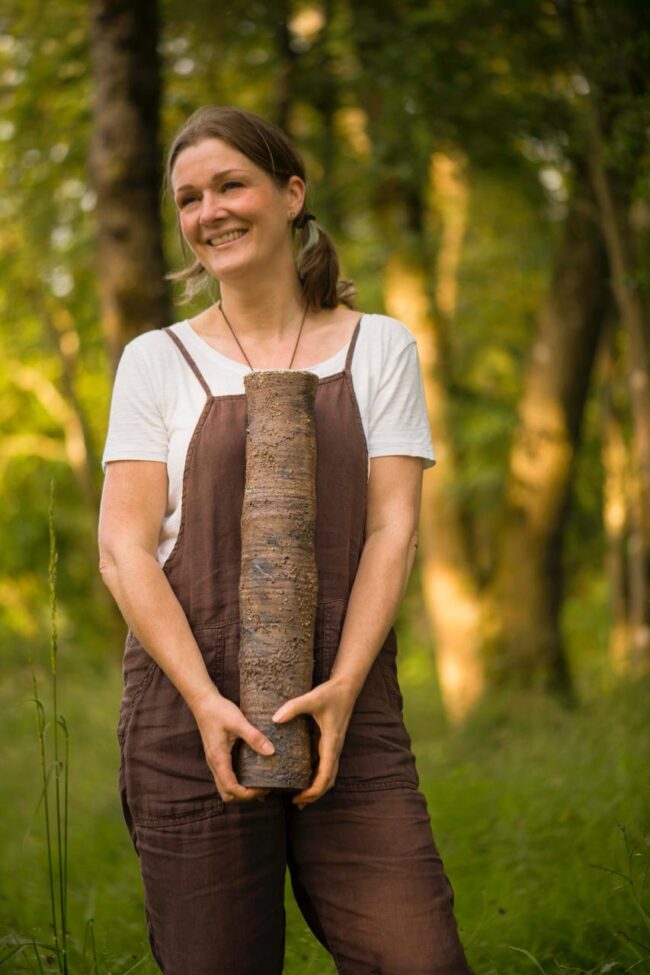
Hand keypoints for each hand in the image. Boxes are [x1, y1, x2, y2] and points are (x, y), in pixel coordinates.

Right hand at [191, 688, 274, 803]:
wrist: (203, 701)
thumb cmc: (219, 711)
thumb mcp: (238, 722)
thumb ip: (254, 737)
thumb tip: (272, 752)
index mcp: (219, 759)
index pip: (231, 788)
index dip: (248, 794)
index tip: (265, 788)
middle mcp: (214, 764)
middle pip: (227, 794)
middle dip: (245, 796)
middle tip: (264, 788)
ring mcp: (215, 761)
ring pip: (225, 787)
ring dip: (242, 790)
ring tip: (261, 784)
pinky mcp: (218, 756)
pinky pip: (226, 776)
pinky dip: (239, 781)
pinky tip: (253, 773)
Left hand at [272, 676, 356, 807]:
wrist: (347, 686)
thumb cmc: (332, 693)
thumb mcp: (312, 698)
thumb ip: (294, 707)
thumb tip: (275, 719)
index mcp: (331, 742)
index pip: (326, 774)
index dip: (315, 790)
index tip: (301, 798)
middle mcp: (334, 747)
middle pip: (328, 779)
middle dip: (314, 794)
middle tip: (296, 802)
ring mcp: (333, 745)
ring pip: (328, 773)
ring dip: (317, 787)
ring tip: (300, 797)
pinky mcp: (329, 740)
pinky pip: (325, 763)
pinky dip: (316, 775)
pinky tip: (304, 776)